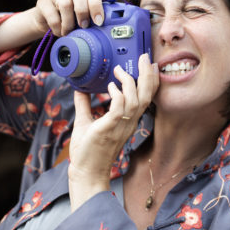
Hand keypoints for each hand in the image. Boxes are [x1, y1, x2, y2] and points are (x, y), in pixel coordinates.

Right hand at [32, 0, 103, 36]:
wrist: (48, 24)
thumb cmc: (71, 22)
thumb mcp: (84, 21)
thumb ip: (92, 20)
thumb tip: (102, 26)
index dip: (96, 6)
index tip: (98, 22)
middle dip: (83, 10)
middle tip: (83, 26)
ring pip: (65, 3)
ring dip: (69, 22)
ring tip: (69, 33)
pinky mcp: (43, 0)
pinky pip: (52, 14)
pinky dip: (57, 27)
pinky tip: (59, 32)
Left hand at [67, 53, 158, 210]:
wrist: (86, 172)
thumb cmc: (88, 151)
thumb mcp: (86, 121)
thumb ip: (85, 104)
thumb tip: (80, 88)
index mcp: (127, 120)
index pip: (145, 97)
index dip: (150, 80)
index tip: (148, 64)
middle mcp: (128, 123)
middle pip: (146, 96)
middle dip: (148, 75)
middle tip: (144, 58)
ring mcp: (121, 126)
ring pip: (136, 100)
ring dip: (130, 82)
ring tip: (119, 69)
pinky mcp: (109, 129)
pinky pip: (120, 109)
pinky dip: (117, 95)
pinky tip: (110, 86)